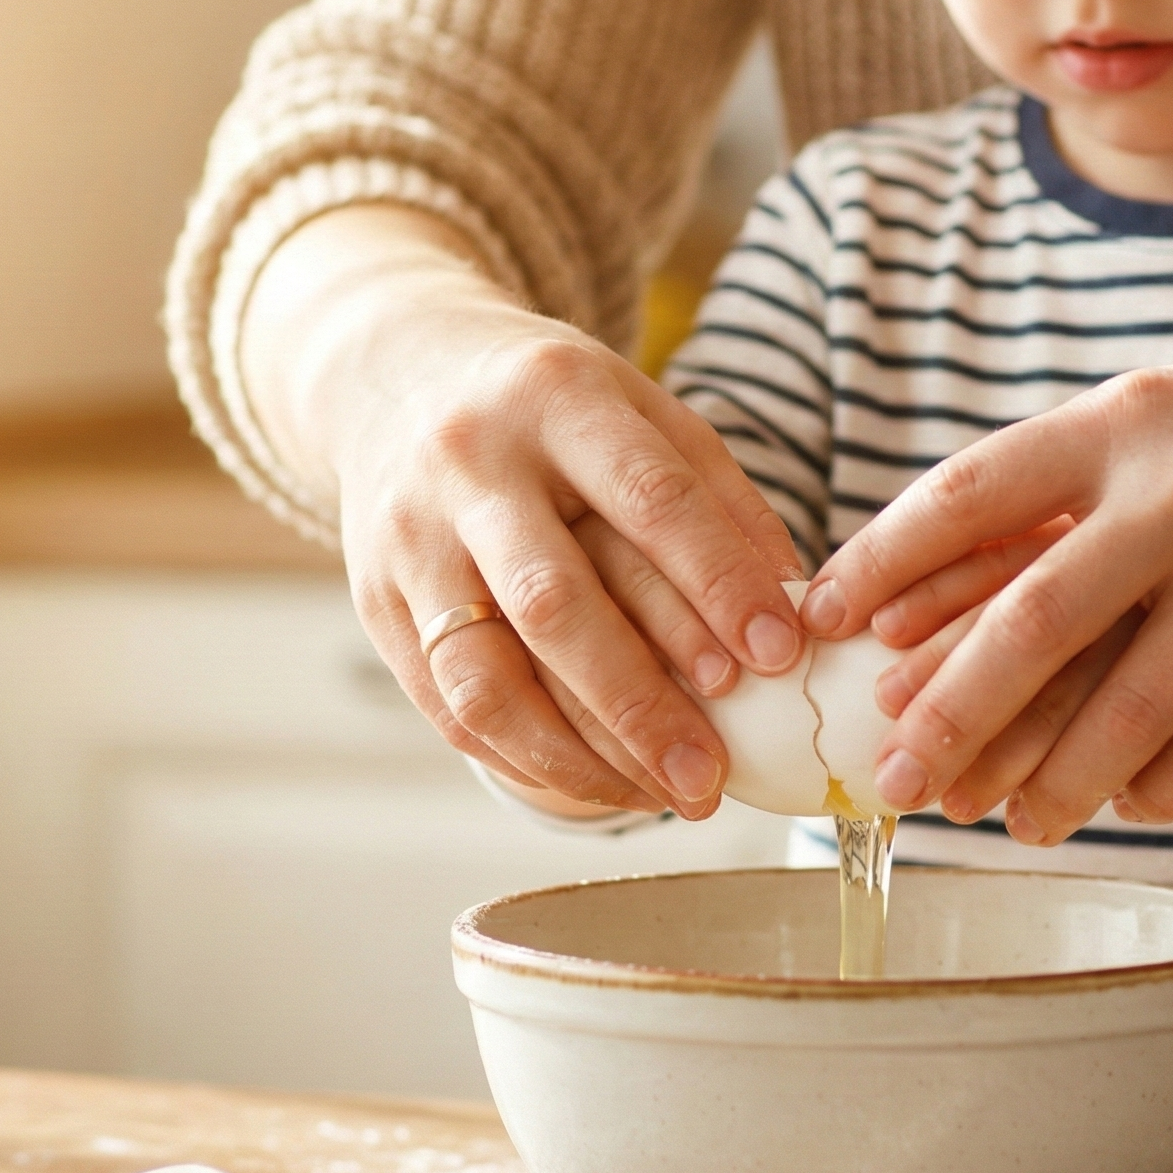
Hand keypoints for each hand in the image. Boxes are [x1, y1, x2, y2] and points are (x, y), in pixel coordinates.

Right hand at [247, 206, 806, 817]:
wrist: (399, 377)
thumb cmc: (555, 411)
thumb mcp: (643, 412)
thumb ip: (722, 502)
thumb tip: (796, 611)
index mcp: (557, 397)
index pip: (649, 499)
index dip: (718, 583)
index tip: (780, 657)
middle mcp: (471, 465)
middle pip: (555, 603)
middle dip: (642, 703)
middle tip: (712, 776)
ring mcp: (412, 539)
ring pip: (487, 675)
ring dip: (579, 756)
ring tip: (660, 796)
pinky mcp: (377, 602)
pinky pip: (449, 706)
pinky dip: (527, 760)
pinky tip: (599, 783)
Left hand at [808, 334, 1172, 843]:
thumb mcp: (1157, 417)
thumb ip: (1053, 490)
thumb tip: (907, 593)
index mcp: (1122, 421)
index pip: (970, 491)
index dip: (883, 560)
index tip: (821, 623)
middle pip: (1035, 622)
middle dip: (950, 715)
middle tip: (891, 785)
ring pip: (1130, 709)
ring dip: (1056, 782)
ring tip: (1007, 825)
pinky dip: (1161, 786)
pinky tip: (1126, 804)